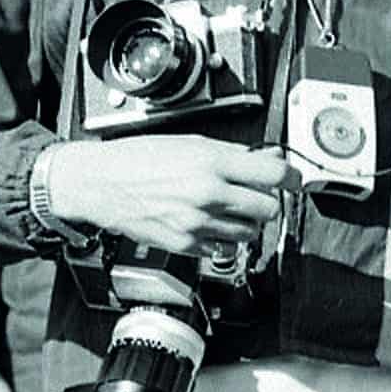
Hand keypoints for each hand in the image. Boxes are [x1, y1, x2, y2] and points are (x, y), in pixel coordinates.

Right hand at [39, 135, 289, 258]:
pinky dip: (220, 238)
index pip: (276, 175)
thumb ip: (232, 154)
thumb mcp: (189, 143)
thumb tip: (265, 158)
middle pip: (268, 209)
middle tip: (251, 195)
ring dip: (243, 222)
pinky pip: (221, 247)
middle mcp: (208, 194)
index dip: (290, 178)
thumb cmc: (135, 160)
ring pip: (248, 233)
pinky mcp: (184, 244)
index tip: (292, 181)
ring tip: (224, 210)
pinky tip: (205, 223)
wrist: (98, 184)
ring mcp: (197, 223)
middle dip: (264, 202)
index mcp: (213, 163)